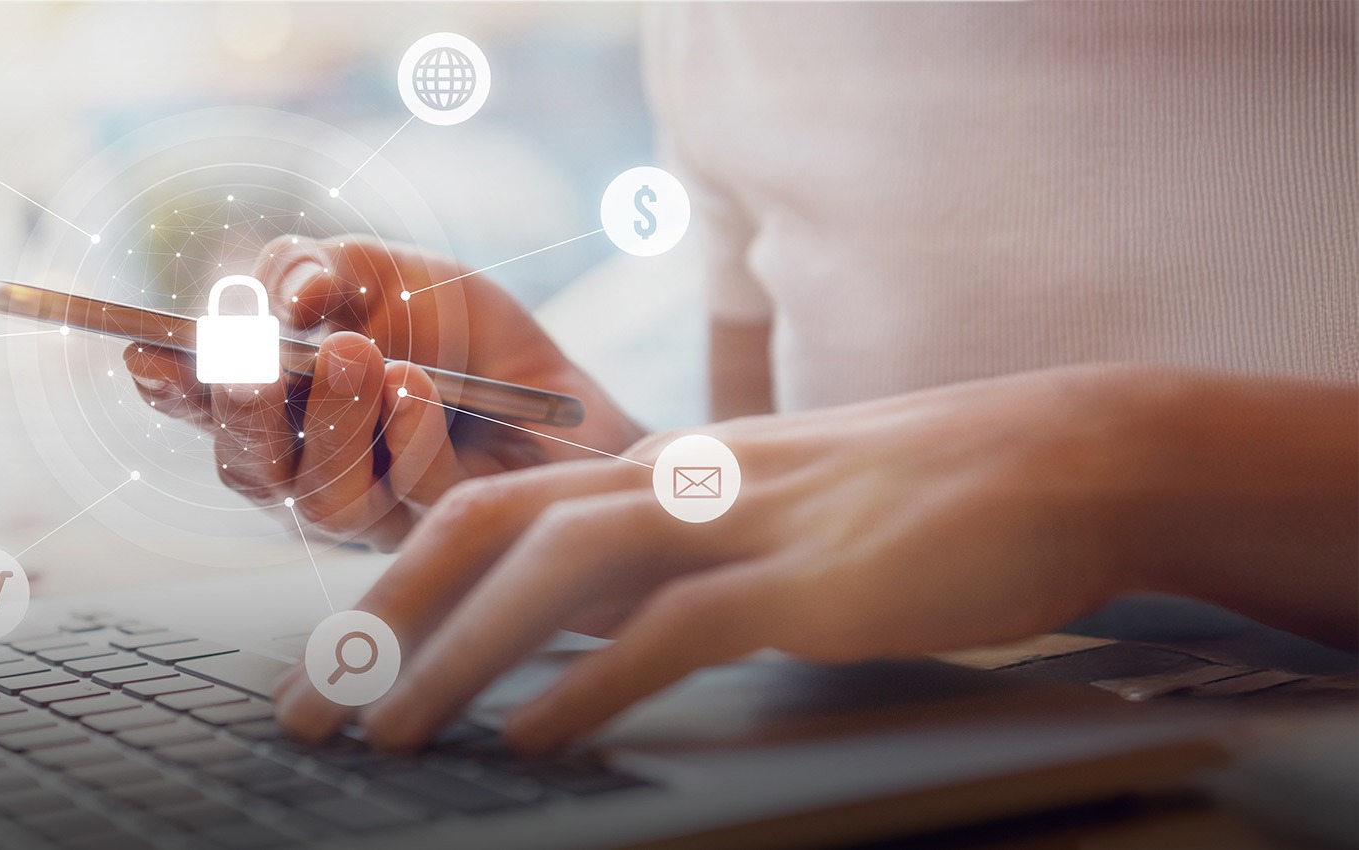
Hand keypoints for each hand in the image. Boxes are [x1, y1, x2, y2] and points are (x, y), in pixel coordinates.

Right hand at [123, 235, 643, 549]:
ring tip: (359, 355)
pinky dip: (406, 437)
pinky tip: (415, 390)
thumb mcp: (387, 273)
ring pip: (321, 496)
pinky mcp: (440, 534)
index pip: (204, 404)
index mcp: (278, 407)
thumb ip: (319, 272)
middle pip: (247, 468)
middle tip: (255, 360)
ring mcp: (370, 514)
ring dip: (334, 420)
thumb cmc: (464, 336)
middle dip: (241, 413)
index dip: (170, 386)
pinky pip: (409, 496)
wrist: (563, 394)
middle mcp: (306, 471)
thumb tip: (278, 298)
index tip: (145, 353)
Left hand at [272, 364, 1357, 751]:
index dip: (388, 586)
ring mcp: (741, 519)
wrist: (1066, 462)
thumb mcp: (758, 521)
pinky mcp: (811, 576)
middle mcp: (675, 481)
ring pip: (557, 569)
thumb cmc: (909, 503)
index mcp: (654, 470)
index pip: (481, 510)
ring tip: (396, 735)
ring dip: (459, 655)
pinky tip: (541, 737)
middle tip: (311, 716)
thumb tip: (570, 640)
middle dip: (379, 621)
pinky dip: (596, 680)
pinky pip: (677, 624)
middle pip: (481, 527)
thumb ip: (661, 568)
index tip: (329, 667)